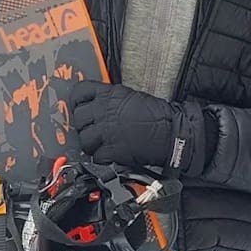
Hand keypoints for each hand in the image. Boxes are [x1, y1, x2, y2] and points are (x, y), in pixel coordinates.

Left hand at [69, 81, 199, 172]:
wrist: (171, 133)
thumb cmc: (159, 115)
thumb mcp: (132, 97)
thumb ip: (112, 100)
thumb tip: (100, 105)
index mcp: (110, 95)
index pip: (80, 92)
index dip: (78, 101)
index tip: (80, 106)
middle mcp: (104, 111)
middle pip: (79, 117)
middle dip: (85, 124)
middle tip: (94, 128)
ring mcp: (105, 132)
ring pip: (84, 139)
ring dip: (91, 143)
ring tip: (102, 143)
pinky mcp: (110, 151)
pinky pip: (95, 156)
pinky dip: (100, 157)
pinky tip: (110, 153)